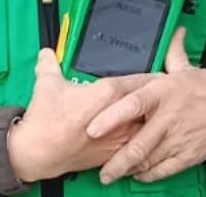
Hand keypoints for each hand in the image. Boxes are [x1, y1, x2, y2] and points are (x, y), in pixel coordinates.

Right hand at [7, 49, 154, 182]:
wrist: (39, 153)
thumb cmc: (46, 120)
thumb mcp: (47, 83)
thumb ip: (50, 63)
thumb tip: (48, 53)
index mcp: (107, 93)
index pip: (138, 81)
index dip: (150, 77)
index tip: (160, 76)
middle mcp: (118, 116)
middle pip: (149, 104)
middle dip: (157, 98)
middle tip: (165, 94)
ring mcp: (117, 136)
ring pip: (146, 126)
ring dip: (152, 120)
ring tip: (159, 115)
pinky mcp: (112, 153)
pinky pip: (135, 145)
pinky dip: (140, 139)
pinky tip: (143, 136)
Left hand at [86, 28, 205, 184]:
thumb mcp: (185, 68)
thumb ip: (171, 51)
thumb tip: (174, 29)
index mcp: (164, 90)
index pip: (133, 104)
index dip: (111, 118)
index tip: (92, 129)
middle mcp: (170, 116)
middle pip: (138, 144)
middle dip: (116, 161)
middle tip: (100, 171)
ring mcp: (180, 138)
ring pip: (149, 161)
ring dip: (129, 169)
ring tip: (113, 173)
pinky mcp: (191, 154)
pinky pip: (165, 170)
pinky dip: (149, 175)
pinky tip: (138, 174)